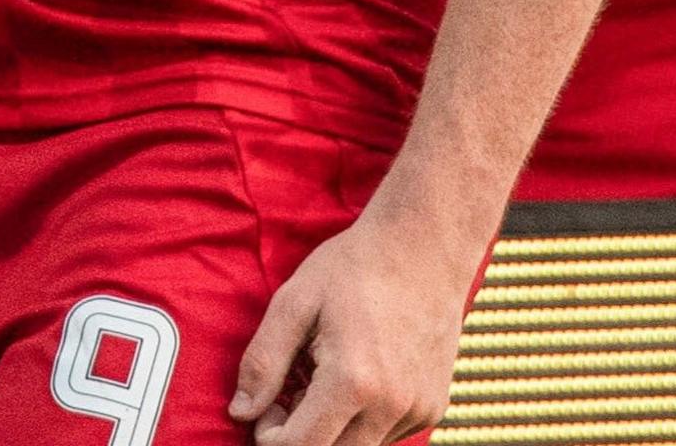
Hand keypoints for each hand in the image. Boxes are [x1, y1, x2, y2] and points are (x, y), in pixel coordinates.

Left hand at [229, 204, 486, 445]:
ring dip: (330, 429)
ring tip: (320, 375)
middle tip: (288, 391)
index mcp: (352, 382)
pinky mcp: (434, 408)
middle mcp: (392, 407)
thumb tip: (241, 412)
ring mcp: (419, 411)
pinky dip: (359, 420)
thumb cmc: (354, 268)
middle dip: (299, 435)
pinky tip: (351, 377)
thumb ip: (262, 363)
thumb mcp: (293, 304)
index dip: (270, 436)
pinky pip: (385, 435)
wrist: (425, 249)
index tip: (265, 405)